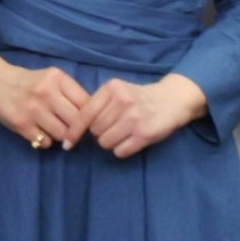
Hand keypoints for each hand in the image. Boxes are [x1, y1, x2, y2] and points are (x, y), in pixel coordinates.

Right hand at [0, 47, 91, 150]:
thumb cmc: (28, 82)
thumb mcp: (51, 78)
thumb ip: (70, 93)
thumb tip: (93, 117)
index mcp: (58, 78)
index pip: (86, 104)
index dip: (90, 116)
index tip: (87, 121)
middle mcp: (46, 92)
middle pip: (76, 121)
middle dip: (77, 129)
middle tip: (72, 130)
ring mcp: (33, 109)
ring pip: (62, 134)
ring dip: (62, 136)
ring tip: (54, 129)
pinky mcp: (21, 124)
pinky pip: (45, 142)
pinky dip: (46, 141)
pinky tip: (40, 132)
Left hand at [83, 72, 214, 159]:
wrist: (171, 100)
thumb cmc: (138, 98)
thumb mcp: (117, 92)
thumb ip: (98, 105)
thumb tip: (74, 128)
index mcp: (112, 89)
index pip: (85, 114)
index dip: (74, 131)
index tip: (67, 143)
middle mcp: (123, 101)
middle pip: (95, 131)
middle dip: (101, 133)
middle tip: (115, 127)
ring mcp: (134, 118)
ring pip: (106, 143)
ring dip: (111, 142)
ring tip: (124, 133)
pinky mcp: (145, 134)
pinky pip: (120, 151)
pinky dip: (122, 150)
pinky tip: (132, 140)